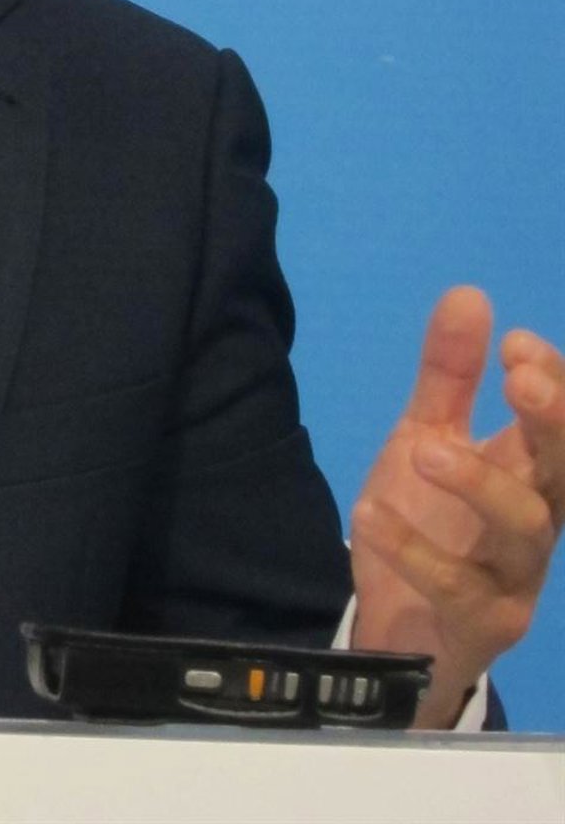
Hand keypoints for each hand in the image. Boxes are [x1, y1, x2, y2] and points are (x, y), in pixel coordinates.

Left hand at [350, 286, 564, 727]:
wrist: (398, 624)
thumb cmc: (429, 522)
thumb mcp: (428, 436)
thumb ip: (448, 376)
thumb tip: (469, 294)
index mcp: (529, 473)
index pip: (561, 428)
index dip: (555, 386)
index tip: (516, 342)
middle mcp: (536, 522)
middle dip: (554, 426)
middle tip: (521, 380)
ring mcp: (515, 577)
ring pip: (526, 530)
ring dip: (480, 483)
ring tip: (422, 449)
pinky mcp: (481, 623)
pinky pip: (459, 589)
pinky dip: (415, 549)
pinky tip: (372, 512)